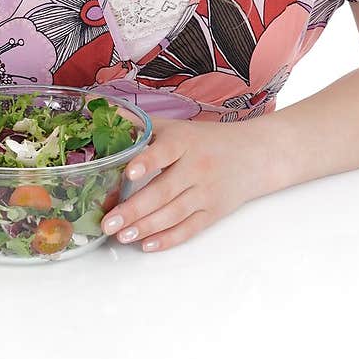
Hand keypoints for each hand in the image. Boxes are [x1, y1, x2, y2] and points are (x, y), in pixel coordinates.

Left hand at [100, 114, 275, 253]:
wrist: (253, 154)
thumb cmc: (206, 140)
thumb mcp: (176, 127)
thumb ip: (141, 124)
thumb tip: (105, 114)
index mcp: (184, 142)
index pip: (164, 151)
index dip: (147, 162)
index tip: (128, 172)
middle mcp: (196, 167)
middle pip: (163, 191)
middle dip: (134, 209)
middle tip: (108, 223)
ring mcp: (206, 192)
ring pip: (174, 213)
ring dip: (146, 227)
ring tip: (121, 236)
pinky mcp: (213, 213)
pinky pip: (189, 229)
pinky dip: (169, 239)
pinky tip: (147, 245)